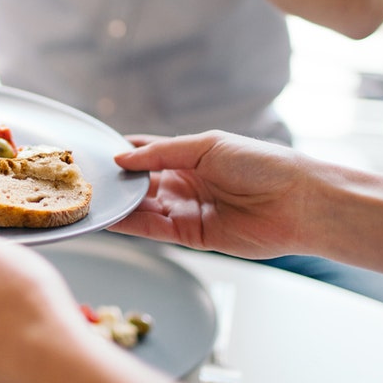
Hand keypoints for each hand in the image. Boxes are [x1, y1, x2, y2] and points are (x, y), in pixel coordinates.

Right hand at [108, 131, 313, 257]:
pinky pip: (154, 229)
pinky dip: (131, 224)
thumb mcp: (207, 146)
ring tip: (90, 199)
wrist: (298, 202)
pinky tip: (110, 217)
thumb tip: (122, 158)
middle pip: (140, 183)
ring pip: (143, 207)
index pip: (146, 152)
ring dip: (119, 204)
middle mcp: (185, 183)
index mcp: (190, 156)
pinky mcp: (192, 236)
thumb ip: (161, 153)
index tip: (94, 153)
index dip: (122, 153)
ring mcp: (187, 210)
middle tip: (84, 180)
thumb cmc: (261, 164)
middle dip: (116, 181)